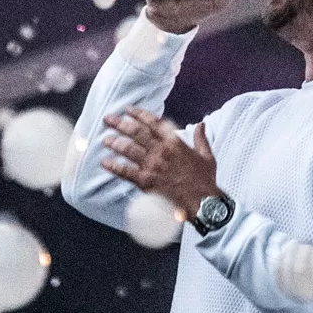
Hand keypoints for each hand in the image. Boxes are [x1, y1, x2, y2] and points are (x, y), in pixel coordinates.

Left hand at [98, 107, 224, 219]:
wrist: (203, 202)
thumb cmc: (205, 180)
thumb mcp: (207, 155)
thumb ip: (201, 138)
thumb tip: (201, 124)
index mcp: (175, 142)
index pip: (153, 122)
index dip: (138, 114)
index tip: (128, 110)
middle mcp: (162, 151)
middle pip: (136, 132)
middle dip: (120, 123)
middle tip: (108, 119)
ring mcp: (153, 166)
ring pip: (128, 149)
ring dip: (114, 143)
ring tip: (105, 140)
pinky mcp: (146, 181)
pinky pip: (126, 171)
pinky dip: (114, 166)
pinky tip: (105, 163)